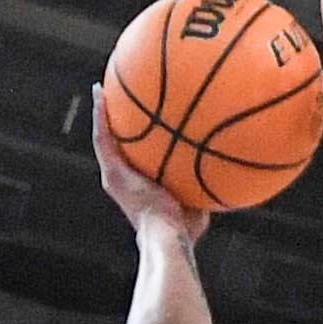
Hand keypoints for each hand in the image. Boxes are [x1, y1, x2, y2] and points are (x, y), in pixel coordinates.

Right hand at [90, 85, 209, 241]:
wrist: (167, 233)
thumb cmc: (185, 228)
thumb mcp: (197, 202)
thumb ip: (202, 186)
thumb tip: (223, 172)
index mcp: (140, 186)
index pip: (136, 159)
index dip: (136, 141)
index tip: (140, 122)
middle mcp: (123, 180)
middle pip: (117, 146)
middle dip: (117, 124)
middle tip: (116, 101)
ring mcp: (115, 176)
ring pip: (105, 138)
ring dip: (102, 114)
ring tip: (100, 90)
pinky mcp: (112, 173)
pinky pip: (103, 138)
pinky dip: (100, 116)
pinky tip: (100, 94)